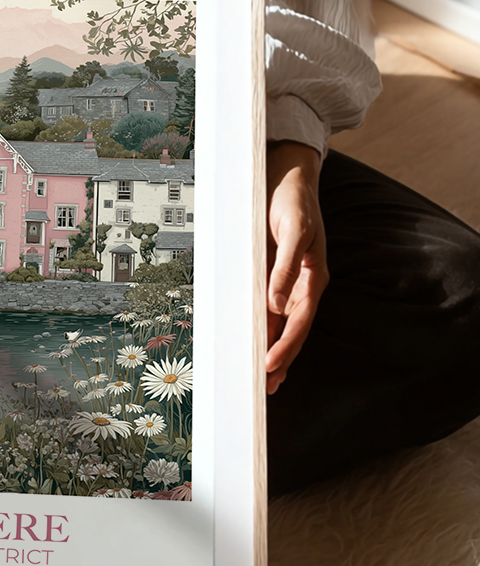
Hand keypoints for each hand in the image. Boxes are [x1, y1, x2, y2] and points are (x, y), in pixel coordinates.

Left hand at [265, 141, 327, 394]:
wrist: (286, 176)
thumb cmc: (293, 200)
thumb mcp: (293, 228)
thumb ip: (286, 265)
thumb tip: (276, 303)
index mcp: (313, 278)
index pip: (299, 322)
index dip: (286, 346)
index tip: (270, 366)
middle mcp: (301, 285)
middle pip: (290, 331)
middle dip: (279, 360)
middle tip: (264, 389)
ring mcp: (286, 282)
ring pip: (279, 325)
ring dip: (270, 351)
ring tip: (261, 381)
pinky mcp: (271, 275)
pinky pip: (266, 310)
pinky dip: (261, 330)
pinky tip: (254, 345)